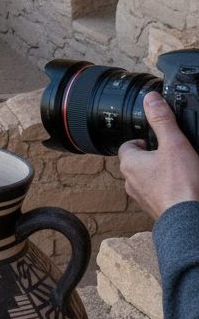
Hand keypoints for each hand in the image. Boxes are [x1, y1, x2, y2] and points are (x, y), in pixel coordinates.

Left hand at [118, 92, 198, 218]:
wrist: (190, 220)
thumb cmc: (182, 185)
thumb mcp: (175, 144)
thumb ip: (162, 120)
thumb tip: (151, 99)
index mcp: (130, 164)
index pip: (128, 146)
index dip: (142, 140)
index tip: (156, 139)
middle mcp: (131, 182)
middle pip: (137, 163)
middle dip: (152, 157)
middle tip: (171, 153)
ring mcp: (143, 198)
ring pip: (147, 180)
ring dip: (160, 174)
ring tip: (180, 170)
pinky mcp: (156, 210)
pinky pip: (158, 194)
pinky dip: (168, 189)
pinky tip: (184, 186)